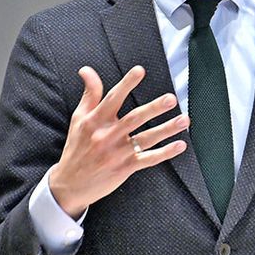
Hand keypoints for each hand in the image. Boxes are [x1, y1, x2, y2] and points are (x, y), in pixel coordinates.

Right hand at [49, 65, 188, 216]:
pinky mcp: (124, 168)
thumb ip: (89, 94)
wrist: (70, 184)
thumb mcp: (79, 119)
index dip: (126, 84)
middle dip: (153, 108)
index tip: (140, 71)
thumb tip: (86, 70)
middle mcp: (107, 136)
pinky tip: (180, 145)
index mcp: (95, 121)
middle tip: (171, 99)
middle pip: (134, 119)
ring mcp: (117, 153)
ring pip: (146, 139)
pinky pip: (148, 159)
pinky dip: (165, 153)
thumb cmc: (77, 147)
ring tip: (184, 120)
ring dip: (166, 129)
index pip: (112, 98)